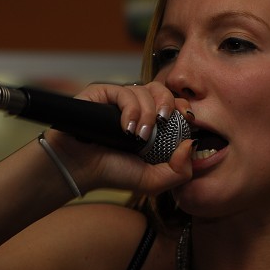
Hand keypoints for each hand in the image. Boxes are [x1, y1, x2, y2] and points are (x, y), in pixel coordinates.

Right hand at [43, 81, 195, 194]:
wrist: (79, 170)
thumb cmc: (112, 173)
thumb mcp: (153, 181)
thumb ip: (179, 171)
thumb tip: (191, 144)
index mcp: (150, 123)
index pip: (173, 104)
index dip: (182, 106)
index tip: (187, 118)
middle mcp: (136, 107)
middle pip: (162, 89)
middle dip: (168, 103)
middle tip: (163, 122)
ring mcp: (118, 100)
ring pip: (144, 90)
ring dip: (146, 113)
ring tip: (138, 136)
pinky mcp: (101, 93)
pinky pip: (124, 92)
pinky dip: (131, 110)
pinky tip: (126, 128)